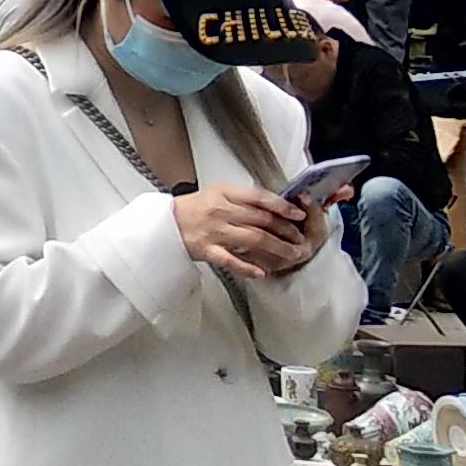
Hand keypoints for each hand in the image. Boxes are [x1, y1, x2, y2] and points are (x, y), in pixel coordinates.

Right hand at [170, 181, 312, 278]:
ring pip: (253, 239)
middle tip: (299, 238)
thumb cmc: (193, 208)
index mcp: (224, 194)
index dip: (282, 206)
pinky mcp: (207, 251)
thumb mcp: (218, 193)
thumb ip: (244, 198)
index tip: (298, 214)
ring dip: (277, 248)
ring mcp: (214, 232)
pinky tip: (260, 272)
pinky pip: (231, 260)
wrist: (166, 222)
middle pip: (261, 220)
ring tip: (292, 254)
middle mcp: (221, 211)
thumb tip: (274, 206)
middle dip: (286, 230)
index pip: (259, 198)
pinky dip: (247, 267)